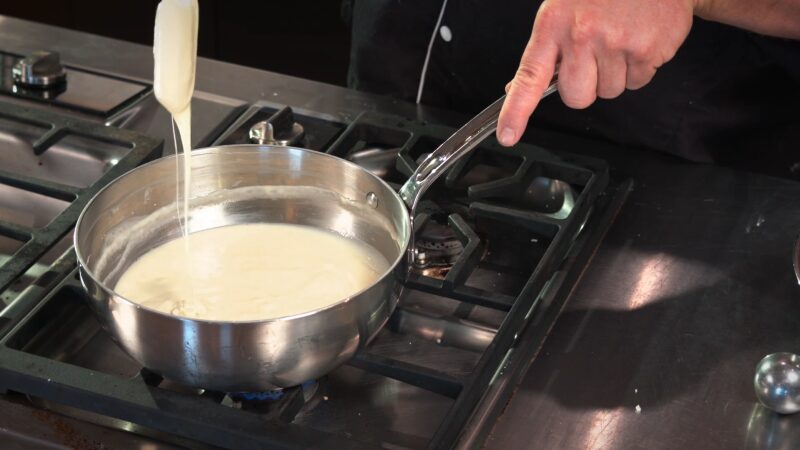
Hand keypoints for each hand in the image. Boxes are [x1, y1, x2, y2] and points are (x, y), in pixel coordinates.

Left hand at [496, 0, 694, 145]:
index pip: (529, 77)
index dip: (516, 110)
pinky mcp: (647, 50)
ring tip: (620, 40)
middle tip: (594, 58)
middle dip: (585, 87)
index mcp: (554, 25)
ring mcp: (616, 44)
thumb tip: (517, 86)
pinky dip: (639, 67)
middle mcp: (582, 36)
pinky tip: (638, 39)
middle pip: (577, 98)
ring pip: (609, 92)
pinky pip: (638, 82)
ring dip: (614, 75)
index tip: (508, 135)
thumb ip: (545, 49)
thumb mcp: (562, 9)